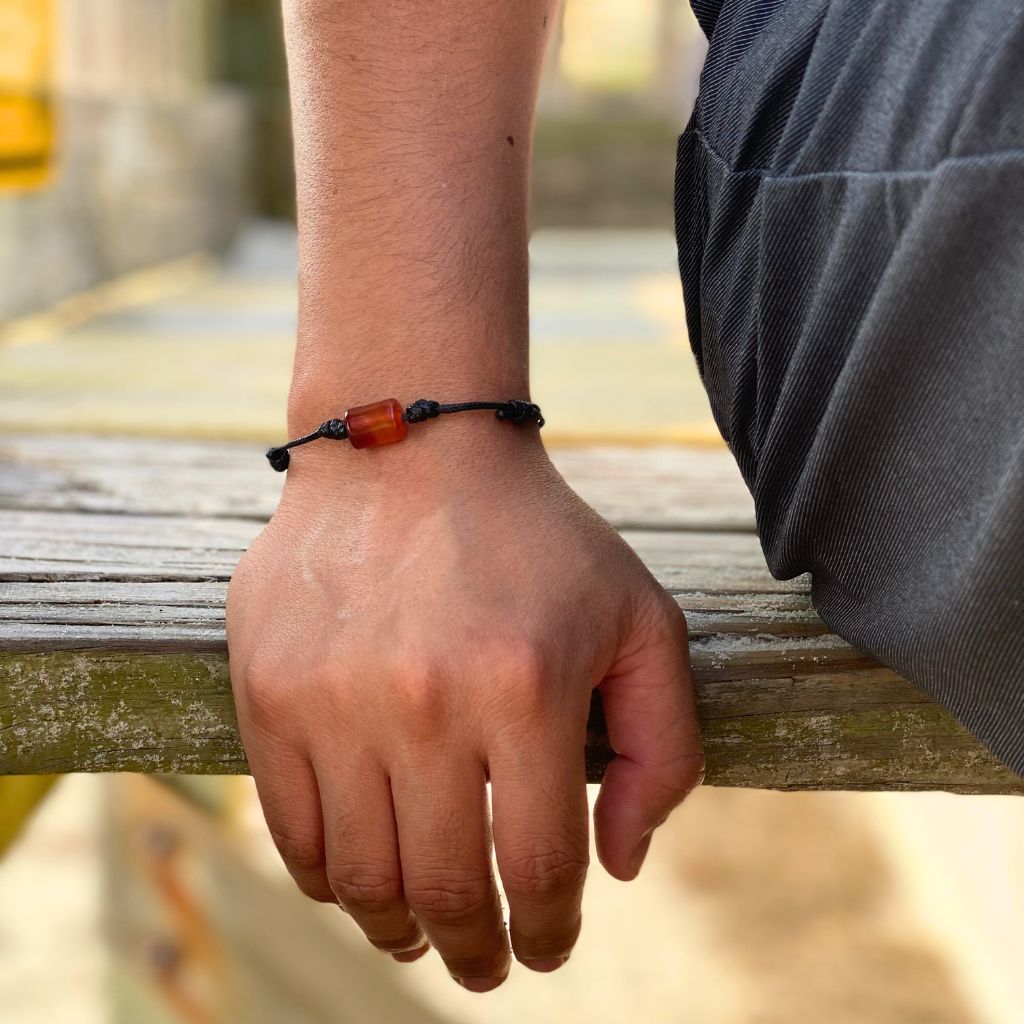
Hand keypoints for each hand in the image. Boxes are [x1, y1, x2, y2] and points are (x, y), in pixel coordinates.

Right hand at [226, 424, 703, 989]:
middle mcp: (423, 703)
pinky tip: (362, 876)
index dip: (549, 930)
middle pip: (445, 890)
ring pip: (362, 877)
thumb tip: (620, 863)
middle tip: (488, 965)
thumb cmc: (537, 540)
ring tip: (423, 932)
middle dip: (476, 950)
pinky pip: (292, 829)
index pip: (540, 866)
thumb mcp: (640, 619)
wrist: (408, 449)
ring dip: (399, 927)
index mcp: (524, 688)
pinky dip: (331, 878)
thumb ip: (661, 747)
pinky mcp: (269, 689)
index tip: (548, 948)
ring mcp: (334, 699)